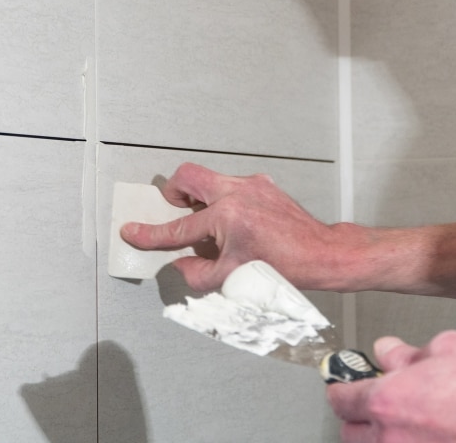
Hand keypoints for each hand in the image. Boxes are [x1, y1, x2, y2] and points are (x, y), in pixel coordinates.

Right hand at [119, 162, 345, 290]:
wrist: (322, 254)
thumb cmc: (287, 267)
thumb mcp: (232, 279)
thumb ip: (197, 273)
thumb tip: (180, 263)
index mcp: (228, 217)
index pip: (179, 228)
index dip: (151, 233)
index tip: (133, 231)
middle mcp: (238, 193)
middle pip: (188, 176)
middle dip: (174, 193)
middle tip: (176, 212)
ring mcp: (252, 185)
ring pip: (209, 179)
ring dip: (201, 200)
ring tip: (209, 225)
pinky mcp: (263, 185)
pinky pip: (231, 186)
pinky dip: (223, 203)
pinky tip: (233, 225)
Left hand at [327, 330, 455, 442]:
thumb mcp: (448, 349)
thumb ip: (407, 353)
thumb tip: (388, 352)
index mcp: (386, 402)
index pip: (340, 399)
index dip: (342, 388)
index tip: (346, 384)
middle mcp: (391, 439)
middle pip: (350, 433)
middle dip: (359, 417)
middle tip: (378, 404)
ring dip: (382, 438)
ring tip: (407, 425)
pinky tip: (428, 438)